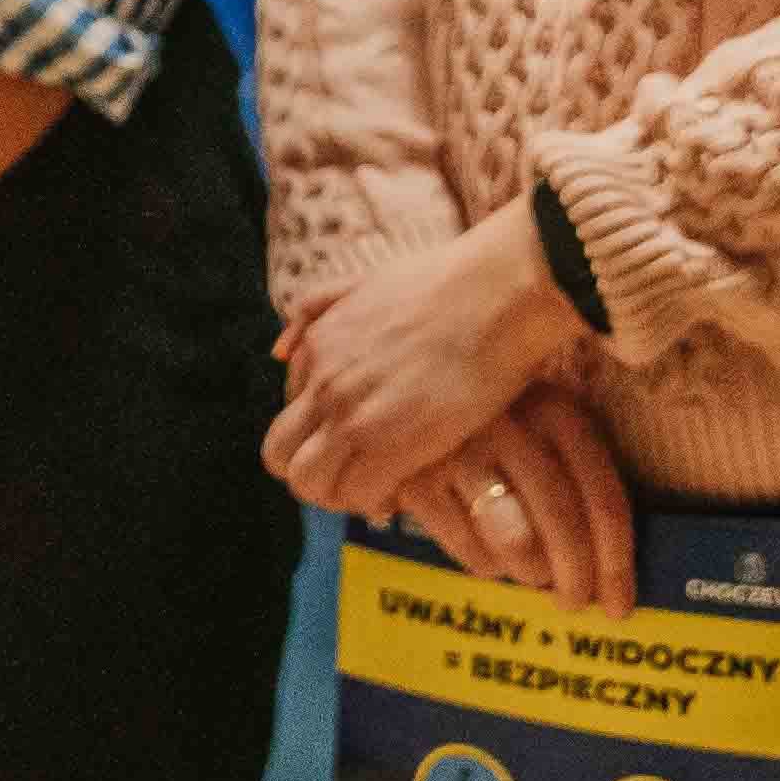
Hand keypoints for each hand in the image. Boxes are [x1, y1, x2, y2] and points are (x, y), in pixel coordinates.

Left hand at [262, 209, 584, 516]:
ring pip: (308, 483)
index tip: (355, 445)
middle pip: (278, 456)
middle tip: (355, 477)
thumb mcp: (370, 280)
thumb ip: (322, 306)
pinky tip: (404, 490)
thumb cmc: (454, 281)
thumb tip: (279, 351)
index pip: (288, 413)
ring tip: (378, 489)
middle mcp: (324, 382)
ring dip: (340, 493)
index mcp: (319, 344)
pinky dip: (376, 500)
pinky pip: (357, 495)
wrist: (501, 290)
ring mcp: (352, 414)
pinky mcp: (389, 443)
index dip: (320, 437)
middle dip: (312, 473)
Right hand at [409, 383, 641, 614]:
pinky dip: (486, 564)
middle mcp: (512, 423)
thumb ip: (581, 490)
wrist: (406, 406)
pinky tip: (490, 558)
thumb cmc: (503, 437)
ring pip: (516, 542)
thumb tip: (610, 581)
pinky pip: (468, 548)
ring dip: (531, 572)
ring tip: (533, 576)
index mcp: (558, 412)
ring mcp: (460, 449)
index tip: (618, 607)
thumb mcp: (549, 441)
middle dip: (575, 577)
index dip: (616, 563)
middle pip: (563, 522)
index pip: (602, 499)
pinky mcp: (417, 479)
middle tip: (574, 605)